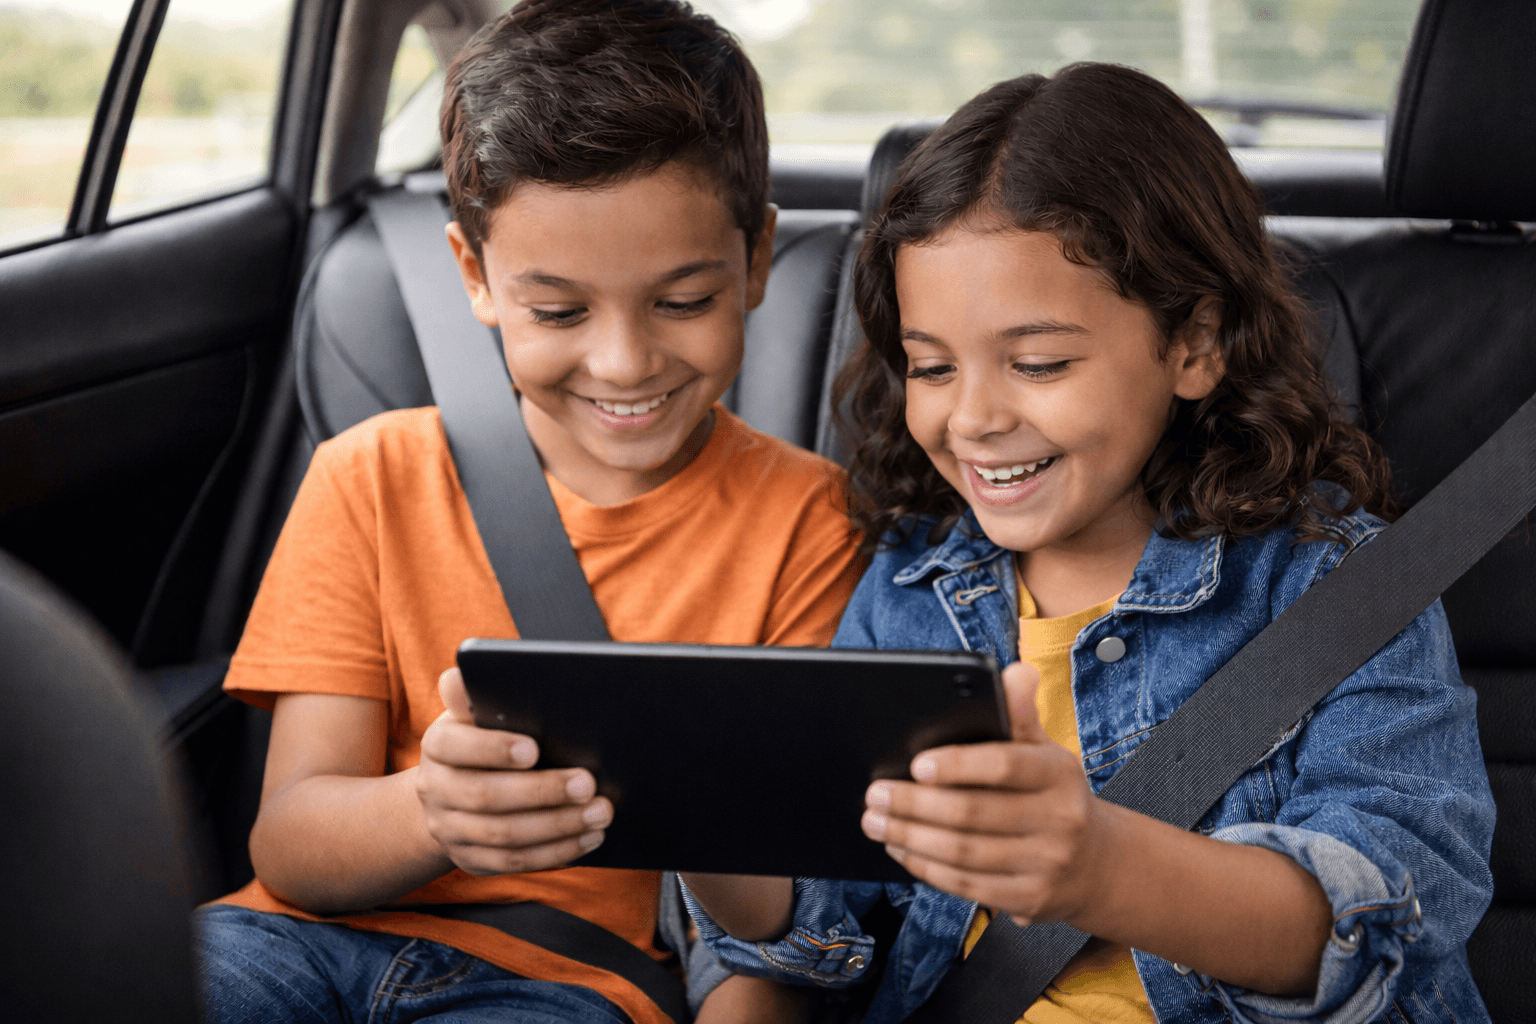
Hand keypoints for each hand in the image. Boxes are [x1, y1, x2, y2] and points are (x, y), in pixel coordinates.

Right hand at [416, 667, 611, 874]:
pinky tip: (588, 837)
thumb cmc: (478, 738)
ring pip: (505, 835)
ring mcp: (450, 830)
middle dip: (543, 791)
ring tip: (601, 812)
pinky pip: (513, 863)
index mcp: (437, 745)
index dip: (494, 749)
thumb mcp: (474, 713)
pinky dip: (555, 852)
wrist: (448, 792)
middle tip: (589, 783)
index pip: (458, 747)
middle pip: (487, 797)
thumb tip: (461, 673)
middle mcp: (435, 790)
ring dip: (558, 826)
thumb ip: (473, 695)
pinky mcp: (470, 859)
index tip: (534, 748)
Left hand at [860, 661, 1107, 925]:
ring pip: (965, 853)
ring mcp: (1047, 864)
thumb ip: (1019, 715)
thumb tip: (1015, 672)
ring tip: (875, 822)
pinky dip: (926, 867)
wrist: (1095, 863)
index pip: (1005, 765)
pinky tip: (901, 850)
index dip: (958, 765)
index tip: (915, 764)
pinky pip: (967, 885)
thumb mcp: (1043, 751)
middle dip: (915, 804)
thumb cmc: (1051, 794)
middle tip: (875, 794)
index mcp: (1060, 773)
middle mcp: (1061, 820)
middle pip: (974, 813)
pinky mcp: (1031, 900)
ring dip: (911, 837)